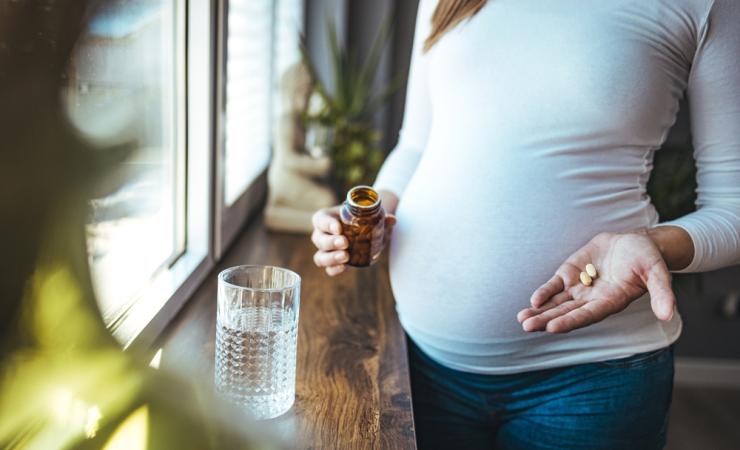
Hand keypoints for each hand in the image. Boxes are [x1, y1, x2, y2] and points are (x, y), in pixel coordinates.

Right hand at [311, 205, 395, 275]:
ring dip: (331, 258)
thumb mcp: (371, 216)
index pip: (321, 219)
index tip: (339, 228)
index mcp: (327, 218)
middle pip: (319, 239)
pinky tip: (344, 268)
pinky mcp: (333, 263)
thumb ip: (381, 218)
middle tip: (345, 243)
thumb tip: (392, 220)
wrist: (365, 231)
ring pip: (320, 256)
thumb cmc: (363, 219)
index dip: (327, 224)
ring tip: (345, 257)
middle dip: (331, 242)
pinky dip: (334, 270)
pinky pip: (328, 269)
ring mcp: (326, 251)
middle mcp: (322, 234)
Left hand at [517, 231, 675, 332]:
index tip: (552, 328)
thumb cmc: (647, 258)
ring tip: (522, 320)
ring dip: (539, 311)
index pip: (587, 315)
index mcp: (611, 302)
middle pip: (566, 313)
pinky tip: (533, 300)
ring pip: (556, 303)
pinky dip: (544, 292)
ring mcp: (579, 288)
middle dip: (546, 320)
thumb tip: (668, 314)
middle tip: (527, 327)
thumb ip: (662, 293)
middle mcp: (592, 299)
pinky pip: (554, 286)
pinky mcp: (570, 274)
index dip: (570, 321)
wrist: (634, 242)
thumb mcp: (657, 272)